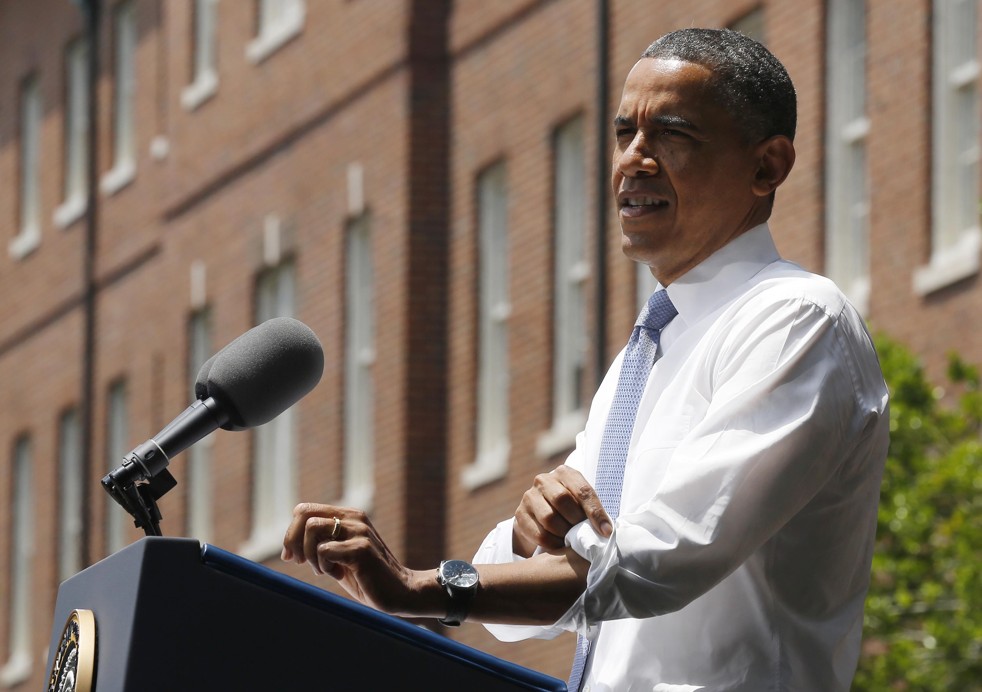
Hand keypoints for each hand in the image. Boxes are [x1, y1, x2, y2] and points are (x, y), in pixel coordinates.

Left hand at [281, 503, 425, 615]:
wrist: (400, 592)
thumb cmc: (367, 577)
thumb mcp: (340, 556)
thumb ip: (321, 544)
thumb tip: (289, 546)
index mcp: (348, 516)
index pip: (304, 510)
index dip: (290, 533)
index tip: (292, 557)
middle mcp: (354, 518)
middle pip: (304, 516)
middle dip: (293, 542)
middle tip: (299, 563)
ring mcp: (359, 532)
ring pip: (312, 529)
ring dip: (310, 555)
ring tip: (325, 570)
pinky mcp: (361, 549)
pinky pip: (325, 551)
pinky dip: (325, 567)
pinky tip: (340, 575)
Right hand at [512, 466, 611, 557]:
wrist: (539, 516)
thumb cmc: (569, 509)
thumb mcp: (581, 503)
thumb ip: (591, 510)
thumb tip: (606, 531)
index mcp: (564, 473)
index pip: (582, 491)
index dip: (596, 512)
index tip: (606, 532)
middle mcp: (544, 480)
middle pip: (562, 499)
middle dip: (576, 521)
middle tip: (583, 534)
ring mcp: (529, 496)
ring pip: (549, 518)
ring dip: (564, 534)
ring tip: (571, 540)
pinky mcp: (520, 514)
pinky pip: (539, 534)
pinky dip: (553, 544)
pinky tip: (559, 545)